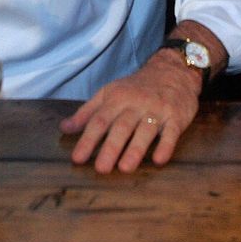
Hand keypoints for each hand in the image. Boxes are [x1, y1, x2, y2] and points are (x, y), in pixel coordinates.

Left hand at [59, 49, 201, 172]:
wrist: (171, 72)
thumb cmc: (134, 88)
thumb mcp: (108, 94)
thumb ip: (87, 112)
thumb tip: (64, 128)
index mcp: (115, 98)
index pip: (98, 120)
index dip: (87, 139)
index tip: (77, 158)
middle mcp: (135, 104)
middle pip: (120, 127)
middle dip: (110, 148)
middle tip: (100, 169)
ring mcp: (156, 110)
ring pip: (144, 131)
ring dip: (135, 150)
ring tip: (124, 169)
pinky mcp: (176, 117)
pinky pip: (171, 133)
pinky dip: (165, 146)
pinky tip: (158, 160)